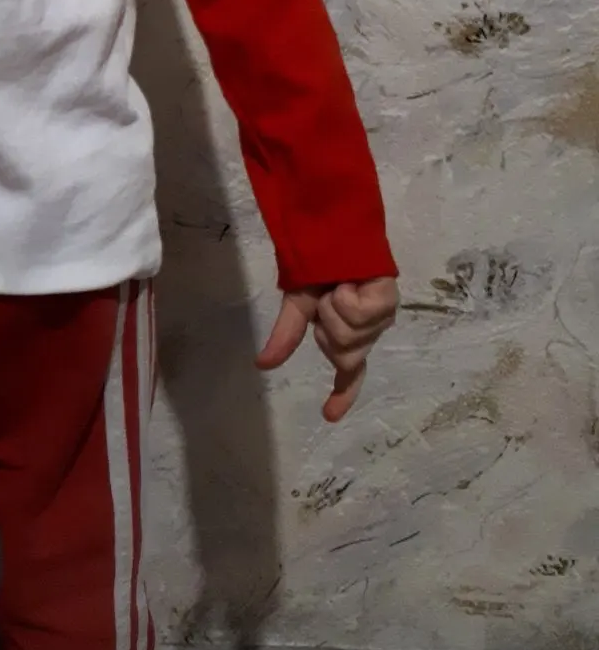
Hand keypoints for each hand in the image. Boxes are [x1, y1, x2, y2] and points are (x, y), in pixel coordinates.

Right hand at [256, 277, 397, 422]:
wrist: (329, 233)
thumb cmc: (317, 266)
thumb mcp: (298, 304)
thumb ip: (287, 336)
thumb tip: (262, 365)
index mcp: (349, 335)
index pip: (348, 373)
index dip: (341, 395)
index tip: (328, 415)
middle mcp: (369, 331)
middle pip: (343, 355)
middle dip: (326, 329)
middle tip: (326, 299)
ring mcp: (382, 318)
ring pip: (349, 335)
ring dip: (333, 307)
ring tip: (338, 284)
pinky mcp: (388, 300)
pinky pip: (357, 313)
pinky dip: (345, 296)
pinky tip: (349, 281)